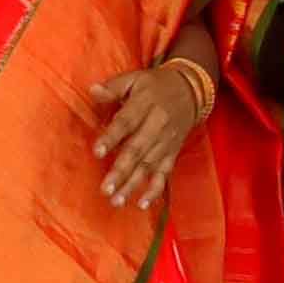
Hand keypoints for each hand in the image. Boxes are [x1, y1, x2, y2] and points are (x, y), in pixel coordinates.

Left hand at [87, 57, 211, 206]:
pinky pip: (165, 173)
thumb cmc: (155, 85)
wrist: (191, 90)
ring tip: (116, 201)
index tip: (97, 152)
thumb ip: (113, 87)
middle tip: (105, 189)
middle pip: (138, 150)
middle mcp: (157, 126)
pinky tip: (142, 204)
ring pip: (149, 166)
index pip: (126, 123)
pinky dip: (155, 190)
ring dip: (133, 185)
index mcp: (145, 105)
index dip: (112, 138)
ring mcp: (166, 142)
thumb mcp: (135, 78)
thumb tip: (92, 90)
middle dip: (121, 171)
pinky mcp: (172, 153)